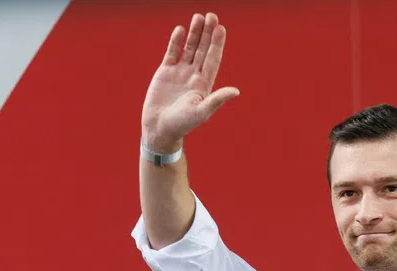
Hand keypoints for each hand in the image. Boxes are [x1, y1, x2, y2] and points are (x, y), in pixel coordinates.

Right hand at [141, 12, 239, 152]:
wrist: (160, 128)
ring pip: (189, 48)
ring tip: (198, 17)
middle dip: (208, 33)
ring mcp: (180, 72)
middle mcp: (194, 75)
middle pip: (203, 50)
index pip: (213, 59)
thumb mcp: (202, 111)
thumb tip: (236, 91)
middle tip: (212, 16)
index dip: (217, 44)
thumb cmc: (183, 123)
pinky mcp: (165, 72)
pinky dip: (176, 42)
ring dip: (194, 33)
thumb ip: (217, 99)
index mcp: (205, 83)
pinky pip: (172, 53)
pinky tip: (180, 30)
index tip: (221, 28)